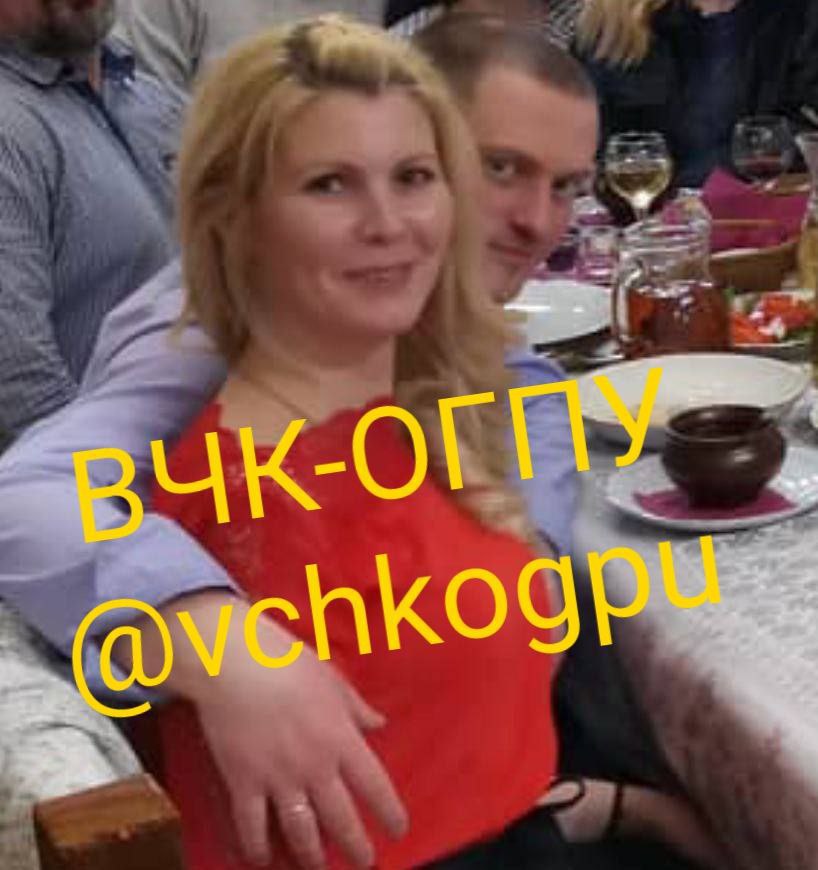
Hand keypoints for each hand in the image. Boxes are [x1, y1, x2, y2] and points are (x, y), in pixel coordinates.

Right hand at [125, 592, 407, 868]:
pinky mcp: (244, 782)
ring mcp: (279, 778)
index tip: (398, 829)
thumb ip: (357, 708)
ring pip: (302, 833)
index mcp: (341, 738)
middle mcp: (315, 765)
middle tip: (365, 861)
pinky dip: (259, 849)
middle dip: (357, 847)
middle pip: (342, 819)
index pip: (375, 786)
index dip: (390, 813)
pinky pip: (253, 828)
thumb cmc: (288, 662)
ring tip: (320, 868)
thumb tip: (379, 723)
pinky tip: (264, 861)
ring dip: (313, 857)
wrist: (237, 661)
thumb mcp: (333, 680)